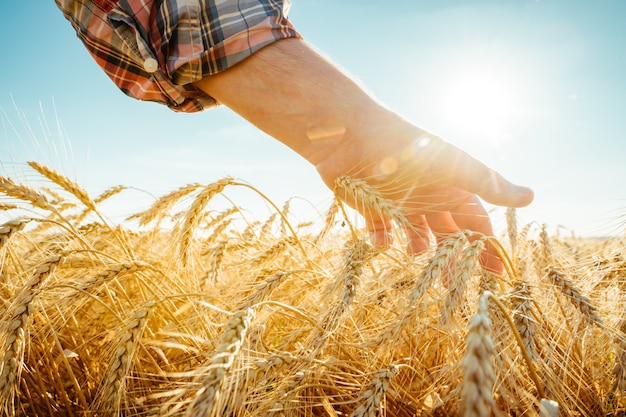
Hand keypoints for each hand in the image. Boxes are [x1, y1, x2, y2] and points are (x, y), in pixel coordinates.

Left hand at [192, 38, 532, 273]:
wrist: (350, 134)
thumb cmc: (406, 147)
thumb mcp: (452, 166)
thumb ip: (488, 184)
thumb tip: (531, 197)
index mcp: (450, 187)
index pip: (476, 222)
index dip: (485, 246)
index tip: (495, 274)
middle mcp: (427, 194)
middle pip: (447, 233)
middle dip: (452, 257)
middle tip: (451, 284)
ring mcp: (399, 200)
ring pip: (415, 233)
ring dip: (417, 247)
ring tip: (415, 253)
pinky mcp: (371, 204)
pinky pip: (380, 230)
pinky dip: (381, 238)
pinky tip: (382, 241)